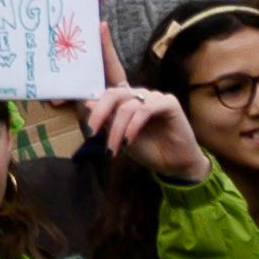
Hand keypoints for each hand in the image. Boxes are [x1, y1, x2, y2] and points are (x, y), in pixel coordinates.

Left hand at [85, 82, 200, 177]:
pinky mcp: (169, 103)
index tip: (84, 125)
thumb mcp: (120, 138)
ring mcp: (154, 98)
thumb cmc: (148, 150)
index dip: (94, 105)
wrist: (174, 165)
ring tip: (113, 149)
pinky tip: (128, 140)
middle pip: (114, 94)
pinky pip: (146, 109)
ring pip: (127, 106)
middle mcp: (140, 96)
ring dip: (116, 129)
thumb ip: (107, 121)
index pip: (107, 94)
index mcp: (127, 101)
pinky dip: (133, 125)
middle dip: (99, 113)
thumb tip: (87, 103)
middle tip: (91, 132)